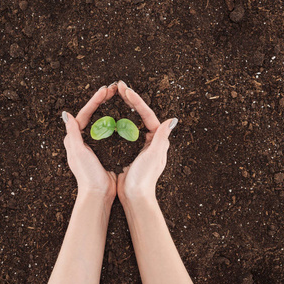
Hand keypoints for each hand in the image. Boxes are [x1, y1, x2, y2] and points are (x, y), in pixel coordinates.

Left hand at [62, 84, 117, 204]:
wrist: (98, 194)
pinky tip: (123, 116)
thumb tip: (65, 114)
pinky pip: (109, 131)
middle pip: (92, 115)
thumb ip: (72, 133)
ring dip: (108, 108)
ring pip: (101, 121)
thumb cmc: (87, 174)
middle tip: (113, 89)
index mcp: (75, 139)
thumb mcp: (78, 152)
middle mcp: (82, 140)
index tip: (105, 90)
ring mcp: (93, 145)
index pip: (84, 114)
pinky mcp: (104, 151)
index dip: (95, 101)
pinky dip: (115, 121)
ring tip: (117, 97)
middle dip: (102, 101)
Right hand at [116, 81, 177, 202]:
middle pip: (141, 114)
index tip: (125, 90)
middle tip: (119, 86)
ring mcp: (141, 145)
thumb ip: (161, 138)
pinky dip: (119, 119)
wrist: (135, 196)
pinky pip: (126, 130)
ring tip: (117, 95)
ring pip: (133, 120)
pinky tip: (112, 115)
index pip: (147, 114)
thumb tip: (172, 120)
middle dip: (130, 99)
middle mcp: (151, 140)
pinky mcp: (132, 150)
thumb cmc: (144, 178)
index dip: (136, 101)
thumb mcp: (153, 156)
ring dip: (125, 107)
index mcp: (157, 139)